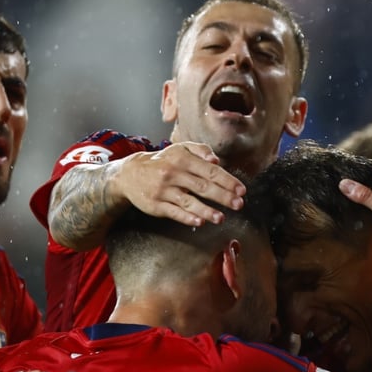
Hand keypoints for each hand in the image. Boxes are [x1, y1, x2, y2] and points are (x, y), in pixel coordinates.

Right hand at [112, 141, 245, 225]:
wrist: (130, 174)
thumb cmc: (163, 162)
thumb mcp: (180, 149)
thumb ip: (200, 151)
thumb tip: (217, 161)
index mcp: (182, 159)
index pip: (210, 171)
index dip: (227, 181)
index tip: (241, 190)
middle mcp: (173, 174)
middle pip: (202, 186)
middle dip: (223, 196)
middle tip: (238, 204)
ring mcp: (164, 190)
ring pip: (188, 201)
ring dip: (206, 210)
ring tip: (221, 218)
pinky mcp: (156, 205)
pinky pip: (174, 212)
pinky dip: (187, 217)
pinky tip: (200, 222)